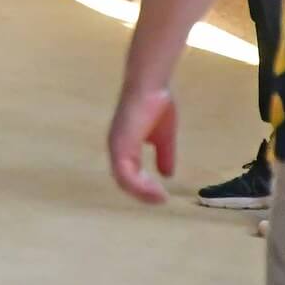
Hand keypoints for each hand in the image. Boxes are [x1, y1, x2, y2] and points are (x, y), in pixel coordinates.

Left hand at [107, 85, 179, 204]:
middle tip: (161, 199)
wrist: (151, 85)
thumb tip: (168, 175)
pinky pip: (125, 173)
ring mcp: (116, 147)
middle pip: (124, 181)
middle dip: (143, 194)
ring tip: (160, 197)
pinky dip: (139, 186)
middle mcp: (116, 149)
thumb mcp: (164, 137)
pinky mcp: (120, 145)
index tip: (161, 195)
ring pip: (123, 181)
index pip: (129, 175)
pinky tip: (156, 189)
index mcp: (124, 147)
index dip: (143, 187)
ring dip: (142, 193)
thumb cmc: (156, 105)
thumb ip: (164, 155)